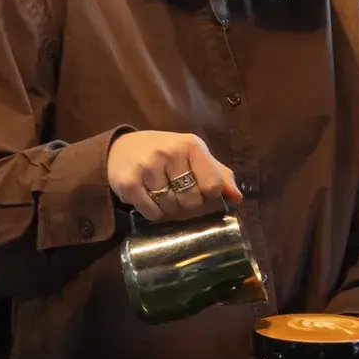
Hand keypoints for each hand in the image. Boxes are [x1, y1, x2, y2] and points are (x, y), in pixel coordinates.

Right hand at [107, 130, 243, 220]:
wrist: (120, 148)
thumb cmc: (164, 153)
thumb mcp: (192, 155)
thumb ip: (218, 174)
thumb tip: (237, 197)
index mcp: (191, 145)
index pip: (214, 185)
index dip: (209, 196)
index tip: (200, 192)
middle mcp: (170, 152)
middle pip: (192, 201)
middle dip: (186, 205)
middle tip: (177, 194)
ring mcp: (148, 167)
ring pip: (171, 208)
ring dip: (168, 209)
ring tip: (161, 194)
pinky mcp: (129, 182)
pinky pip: (152, 213)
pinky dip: (153, 213)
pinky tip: (148, 198)